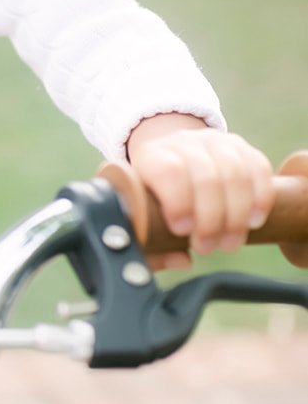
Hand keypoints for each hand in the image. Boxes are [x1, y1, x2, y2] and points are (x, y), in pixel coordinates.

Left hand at [125, 115, 273, 268]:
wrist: (171, 162)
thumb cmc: (152, 200)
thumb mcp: (142, 216)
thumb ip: (152, 245)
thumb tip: (183, 261)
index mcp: (152, 155)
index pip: (169, 171)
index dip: (179, 203)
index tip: (182, 231)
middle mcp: (185, 142)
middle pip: (207, 177)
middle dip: (211, 220)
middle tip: (207, 248)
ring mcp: (216, 142)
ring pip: (235, 174)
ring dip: (237, 215)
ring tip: (230, 243)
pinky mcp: (242, 148)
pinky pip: (259, 169)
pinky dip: (261, 198)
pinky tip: (254, 222)